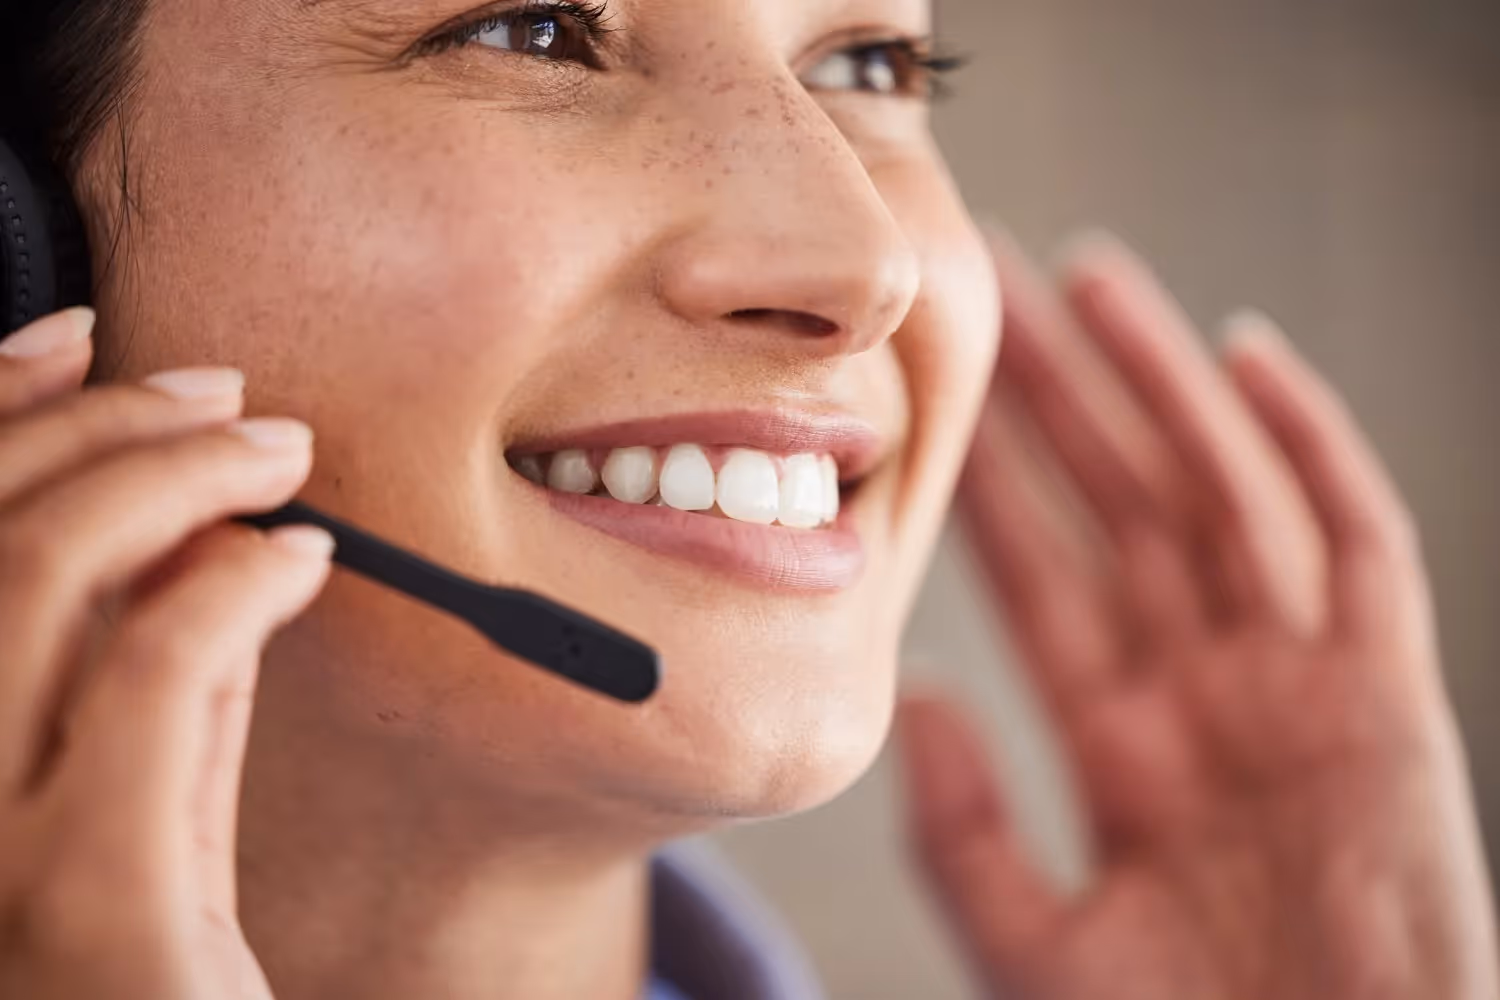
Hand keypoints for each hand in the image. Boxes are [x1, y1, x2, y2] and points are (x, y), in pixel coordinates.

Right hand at [0, 308, 332, 999]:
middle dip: (107, 428)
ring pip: (43, 575)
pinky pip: (153, 672)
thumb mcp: (139, 808)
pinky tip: (299, 558)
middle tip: (229, 404)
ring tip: (275, 454)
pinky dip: (232, 582)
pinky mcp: (87, 899)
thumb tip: (186, 531)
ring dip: (176, 475)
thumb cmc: (154, 972)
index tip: (74, 335)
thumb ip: (147, 684)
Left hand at [895, 233, 1499, 999]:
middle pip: (1116, 501)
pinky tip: (1248, 357)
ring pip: (1217, 490)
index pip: (1035, 567)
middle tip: (994, 281)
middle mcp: (1200, 683)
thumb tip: (919, 695)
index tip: (932, 386)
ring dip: (1156, 382)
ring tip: (1091, 277)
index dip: (986, 470)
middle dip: (1056, 393)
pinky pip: (1353, 543)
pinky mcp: (1387, 695)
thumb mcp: (1039, 946)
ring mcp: (1294, 679)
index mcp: (1115, 736)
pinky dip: (1309, 448)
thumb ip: (965, 828)